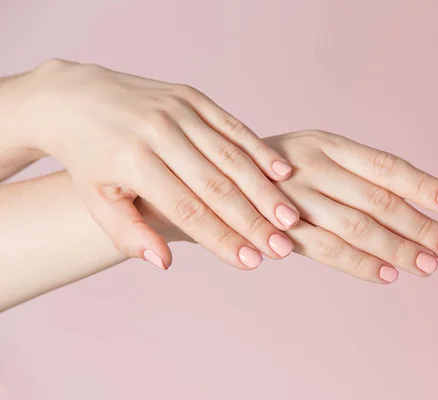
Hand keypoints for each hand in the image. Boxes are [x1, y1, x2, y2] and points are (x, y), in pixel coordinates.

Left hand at [4, 59, 299, 269]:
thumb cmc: (89, 158)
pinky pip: (233, 125)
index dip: (220, 238)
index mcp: (132, 162)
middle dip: (252, 220)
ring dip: (263, 189)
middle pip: (215, 184)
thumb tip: (166, 263)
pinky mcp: (192, 97)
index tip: (250, 262)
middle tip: (282, 248)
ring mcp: (178, 110)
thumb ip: (129, 233)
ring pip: (231, 155)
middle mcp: (158, 132)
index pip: (185, 209)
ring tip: (290, 218)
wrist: (76, 97)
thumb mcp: (96, 199)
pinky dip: (260, 150)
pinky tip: (284, 172)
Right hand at [164, 130, 437, 282]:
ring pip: (359, 226)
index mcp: (325, 143)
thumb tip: (409, 204)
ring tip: (430, 265)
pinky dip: (361, 264)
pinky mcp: (280, 229)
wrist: (207, 180)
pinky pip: (328, 250)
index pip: (385, 165)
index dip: (422, 185)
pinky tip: (388, 275)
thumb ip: (348, 176)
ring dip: (399, 249)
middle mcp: (313, 166)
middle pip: (380, 200)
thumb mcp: (308, 157)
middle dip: (420, 227)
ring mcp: (295, 198)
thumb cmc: (272, 171)